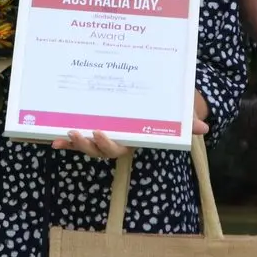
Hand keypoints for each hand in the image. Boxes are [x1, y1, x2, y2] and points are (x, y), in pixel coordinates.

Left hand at [51, 90, 211, 160]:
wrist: (159, 106)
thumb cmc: (167, 112)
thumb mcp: (177, 115)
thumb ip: (186, 123)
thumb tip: (204, 128)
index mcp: (132, 139)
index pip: (119, 148)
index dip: (108, 144)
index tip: (100, 132)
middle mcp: (115, 141)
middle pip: (98, 150)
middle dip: (86, 145)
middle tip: (78, 132)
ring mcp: (102, 137)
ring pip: (86, 146)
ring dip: (74, 143)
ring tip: (64, 134)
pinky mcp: (92, 129)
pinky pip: (76, 138)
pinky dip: (64, 141)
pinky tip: (52, 139)